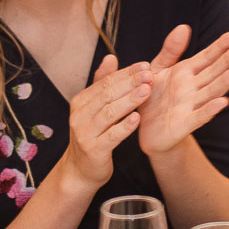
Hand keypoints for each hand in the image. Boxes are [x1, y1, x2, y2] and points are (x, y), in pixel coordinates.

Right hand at [56, 55, 153, 187]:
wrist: (80, 171)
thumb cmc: (92, 136)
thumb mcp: (93, 109)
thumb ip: (102, 84)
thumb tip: (110, 57)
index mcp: (80, 101)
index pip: (105, 82)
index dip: (126, 73)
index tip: (145, 65)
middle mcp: (79, 115)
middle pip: (107, 94)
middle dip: (130, 83)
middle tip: (149, 74)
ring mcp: (85, 133)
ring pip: (109, 113)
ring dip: (129, 101)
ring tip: (147, 91)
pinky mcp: (93, 150)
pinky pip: (111, 136)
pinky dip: (124, 126)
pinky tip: (137, 118)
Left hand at [136, 25, 228, 155]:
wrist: (144, 130)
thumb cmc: (153, 97)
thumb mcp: (158, 69)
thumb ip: (171, 50)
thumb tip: (184, 27)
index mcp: (186, 72)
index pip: (209, 56)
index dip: (223, 45)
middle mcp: (193, 88)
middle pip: (214, 71)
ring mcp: (190, 106)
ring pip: (211, 91)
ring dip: (225, 82)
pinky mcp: (183, 125)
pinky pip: (198, 117)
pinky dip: (209, 110)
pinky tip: (222, 102)